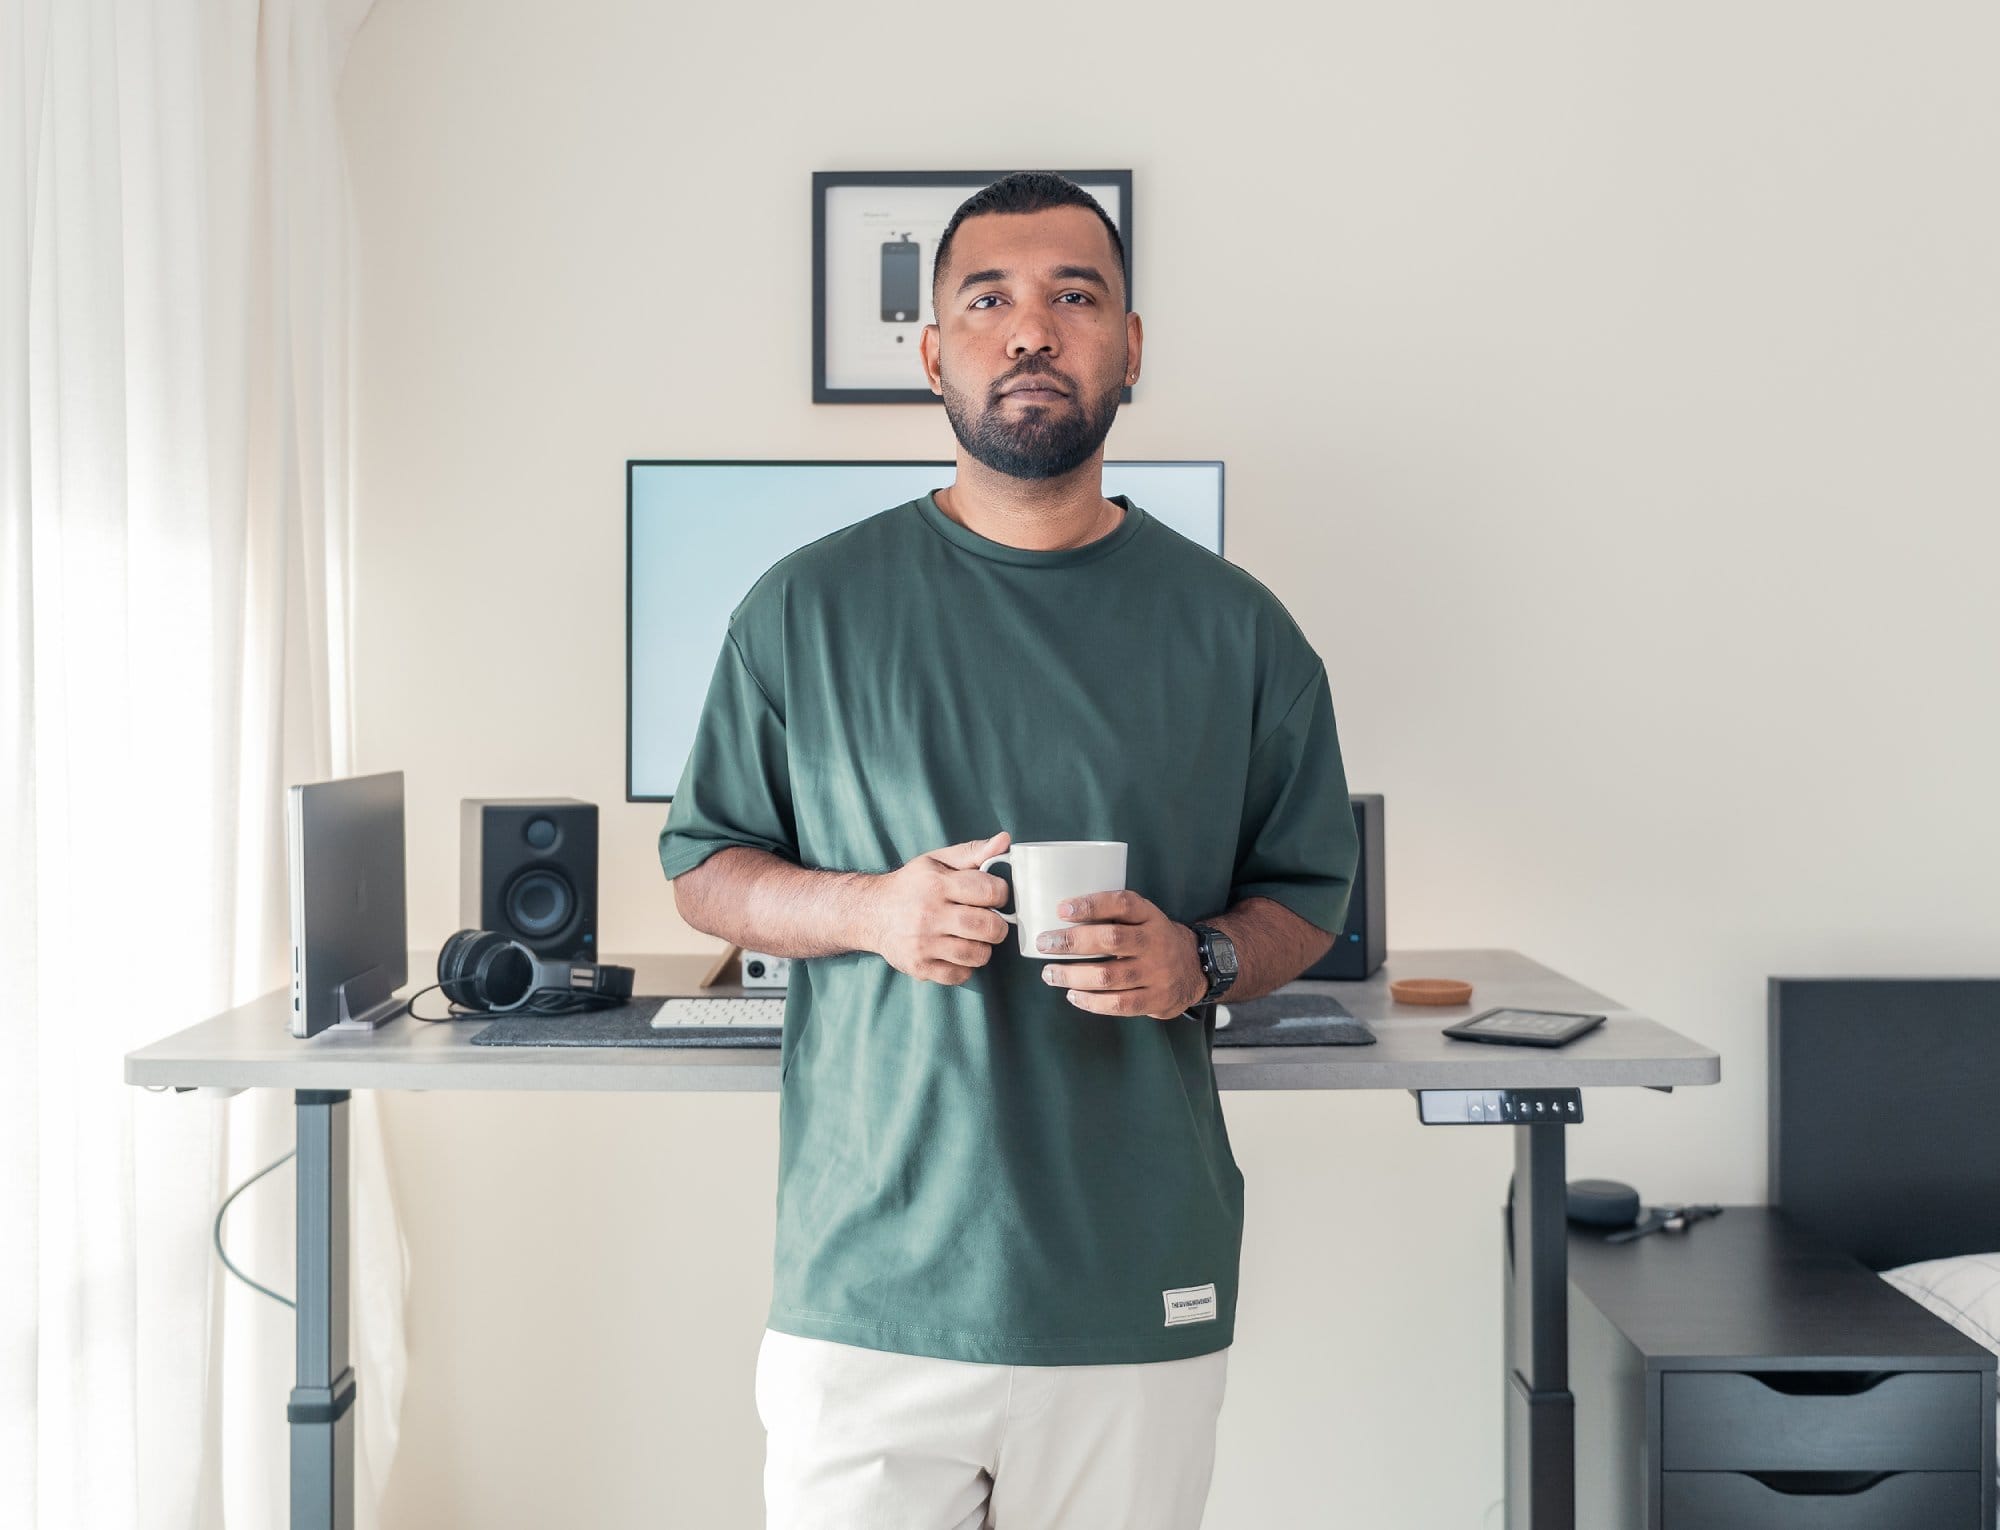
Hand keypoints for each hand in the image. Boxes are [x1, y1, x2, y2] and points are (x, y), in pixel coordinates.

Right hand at [865, 830, 1013, 985]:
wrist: (871, 912)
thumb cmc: (911, 885)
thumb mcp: (938, 861)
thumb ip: (973, 852)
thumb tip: (1004, 840)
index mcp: (936, 884)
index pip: (989, 891)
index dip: (1001, 894)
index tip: (995, 897)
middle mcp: (928, 914)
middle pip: (987, 927)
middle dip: (998, 926)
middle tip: (990, 922)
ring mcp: (922, 943)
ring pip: (976, 954)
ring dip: (983, 948)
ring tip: (974, 938)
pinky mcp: (919, 966)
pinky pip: (959, 975)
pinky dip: (966, 967)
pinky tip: (957, 953)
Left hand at [1034, 890, 1208, 1020]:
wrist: (1196, 968)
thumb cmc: (1154, 939)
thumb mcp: (1144, 918)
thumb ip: (1113, 916)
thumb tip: (1062, 916)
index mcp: (1150, 916)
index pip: (1122, 904)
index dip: (1091, 905)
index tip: (1061, 909)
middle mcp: (1155, 942)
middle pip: (1110, 940)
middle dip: (1072, 942)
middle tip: (1045, 944)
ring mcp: (1157, 973)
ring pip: (1109, 976)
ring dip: (1073, 975)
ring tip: (1050, 974)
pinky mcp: (1156, 999)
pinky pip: (1119, 1004)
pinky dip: (1091, 1001)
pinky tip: (1073, 995)